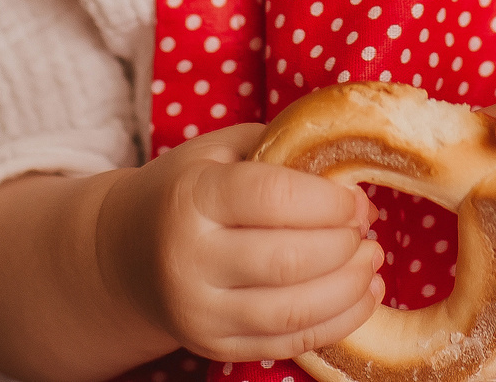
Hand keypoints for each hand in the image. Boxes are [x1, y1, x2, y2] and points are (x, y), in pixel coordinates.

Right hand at [96, 122, 388, 360]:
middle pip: (289, 261)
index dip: (329, 201)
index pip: (273, 198)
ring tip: (372, 261)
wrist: (123, 252)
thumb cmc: (185, 190)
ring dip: (350, 288)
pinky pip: (289, 344)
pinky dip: (338, 323)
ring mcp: (200, 312)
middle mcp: (190, 260)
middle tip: (367, 229)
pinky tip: (361, 297)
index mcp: (191, 198)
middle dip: (345, 246)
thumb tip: (349, 169)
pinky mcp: (214, 346)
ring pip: (294, 311)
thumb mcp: (218, 151)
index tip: (356, 199)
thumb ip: (278, 149)